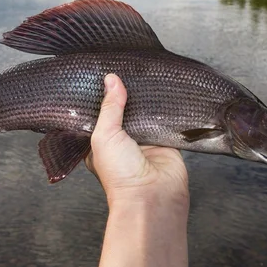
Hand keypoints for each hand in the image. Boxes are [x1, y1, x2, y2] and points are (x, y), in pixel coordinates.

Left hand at [86, 74, 189, 210]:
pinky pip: (166, 118)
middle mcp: (123, 141)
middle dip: (126, 94)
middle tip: (127, 69)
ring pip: (145, 112)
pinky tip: (164, 91)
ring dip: (146, 99)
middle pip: (124, 110)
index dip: (102, 96)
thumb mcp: (104, 135)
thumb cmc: (120, 175)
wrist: (152, 197)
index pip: (100, 113)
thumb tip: (111, 80)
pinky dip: (166, 108)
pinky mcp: (166, 140)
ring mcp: (145, 140)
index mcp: (101, 142)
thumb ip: (109, 107)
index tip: (104, 74)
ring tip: (145, 74)